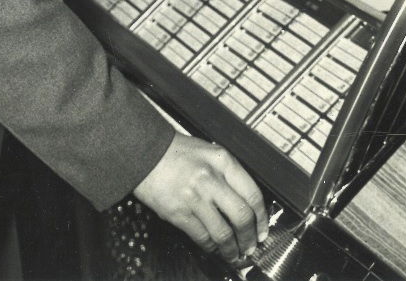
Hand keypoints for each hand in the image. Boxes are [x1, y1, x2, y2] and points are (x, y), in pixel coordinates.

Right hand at [133, 134, 267, 260]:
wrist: (143, 152)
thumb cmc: (175, 152)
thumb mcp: (208, 152)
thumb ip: (227, 172)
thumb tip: (246, 202)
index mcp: (221, 161)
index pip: (253, 194)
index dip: (262, 218)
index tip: (262, 229)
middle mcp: (210, 178)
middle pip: (242, 217)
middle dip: (250, 238)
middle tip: (251, 245)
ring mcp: (194, 197)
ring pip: (224, 233)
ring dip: (232, 249)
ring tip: (235, 253)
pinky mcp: (179, 213)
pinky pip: (202, 237)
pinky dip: (212, 247)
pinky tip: (214, 247)